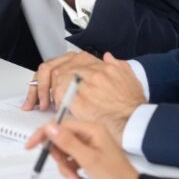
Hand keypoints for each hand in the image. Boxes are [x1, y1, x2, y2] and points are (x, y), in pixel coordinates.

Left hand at [25, 52, 144, 141]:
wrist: (137, 121)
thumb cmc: (132, 103)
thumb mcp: (128, 76)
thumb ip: (116, 64)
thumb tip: (108, 57)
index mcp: (98, 63)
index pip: (67, 61)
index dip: (55, 74)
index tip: (51, 83)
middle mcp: (90, 70)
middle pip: (56, 69)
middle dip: (44, 84)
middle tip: (41, 97)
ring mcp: (84, 84)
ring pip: (56, 80)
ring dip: (48, 93)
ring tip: (47, 103)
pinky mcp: (79, 100)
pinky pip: (59, 96)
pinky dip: (54, 102)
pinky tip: (56, 109)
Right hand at [25, 120, 138, 178]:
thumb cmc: (116, 176)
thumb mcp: (88, 160)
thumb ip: (68, 142)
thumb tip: (50, 127)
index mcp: (91, 129)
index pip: (60, 125)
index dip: (44, 134)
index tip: (31, 145)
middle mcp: (90, 134)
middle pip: (61, 138)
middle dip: (60, 156)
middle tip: (66, 170)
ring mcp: (89, 145)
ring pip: (64, 151)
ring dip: (65, 167)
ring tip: (75, 177)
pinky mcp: (88, 156)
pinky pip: (70, 159)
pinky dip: (70, 170)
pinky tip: (78, 178)